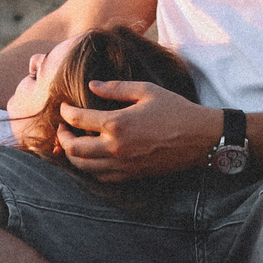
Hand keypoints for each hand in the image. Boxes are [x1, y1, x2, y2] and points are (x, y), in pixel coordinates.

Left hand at [56, 80, 220, 181]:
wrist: (200, 138)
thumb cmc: (175, 110)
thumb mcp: (146, 90)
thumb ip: (115, 88)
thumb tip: (91, 85)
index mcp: (117, 123)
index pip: (77, 120)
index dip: (65, 113)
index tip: (64, 107)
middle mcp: (115, 147)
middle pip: (73, 149)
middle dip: (62, 137)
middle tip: (63, 128)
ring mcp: (122, 165)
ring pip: (83, 167)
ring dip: (72, 155)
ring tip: (73, 143)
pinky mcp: (131, 175)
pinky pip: (100, 177)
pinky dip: (89, 168)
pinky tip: (91, 158)